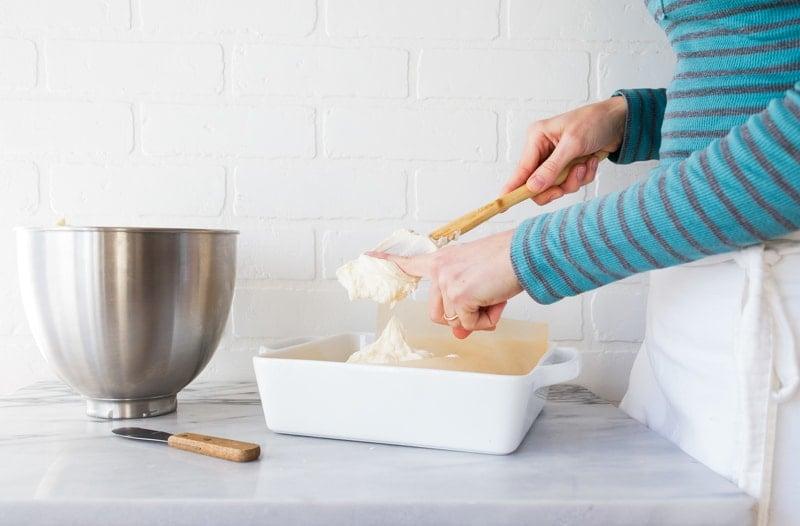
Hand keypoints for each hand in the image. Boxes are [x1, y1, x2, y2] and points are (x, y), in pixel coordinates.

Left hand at [370, 231, 522, 338]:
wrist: (522, 253)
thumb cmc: (508, 260)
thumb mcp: (481, 283)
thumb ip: (464, 305)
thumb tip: (459, 333)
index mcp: (444, 259)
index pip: (410, 263)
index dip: (389, 262)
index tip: (369, 258)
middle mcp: (440, 269)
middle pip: (437, 313)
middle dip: (460, 316)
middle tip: (483, 300)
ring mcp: (447, 283)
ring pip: (454, 320)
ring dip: (477, 317)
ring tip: (492, 295)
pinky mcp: (458, 296)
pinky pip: (470, 325)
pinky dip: (487, 319)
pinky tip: (496, 298)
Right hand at [503, 96, 627, 204]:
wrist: (621, 122)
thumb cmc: (595, 122)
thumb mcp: (573, 144)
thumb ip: (551, 168)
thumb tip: (532, 187)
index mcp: (536, 139)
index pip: (521, 170)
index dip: (512, 188)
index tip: (503, 203)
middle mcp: (542, 151)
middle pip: (537, 185)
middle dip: (557, 185)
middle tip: (569, 181)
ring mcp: (556, 161)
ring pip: (555, 187)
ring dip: (574, 180)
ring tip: (585, 164)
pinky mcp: (569, 167)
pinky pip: (570, 184)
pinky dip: (583, 177)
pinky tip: (591, 162)